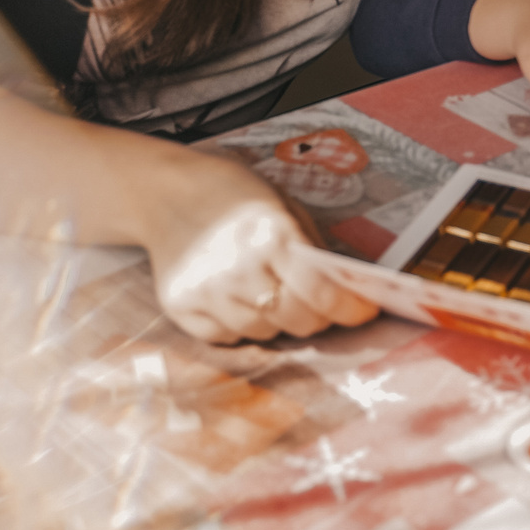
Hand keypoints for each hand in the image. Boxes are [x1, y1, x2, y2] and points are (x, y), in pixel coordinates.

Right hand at [135, 148, 379, 344]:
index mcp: (270, 235)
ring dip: (278, 320)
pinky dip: (241, 325)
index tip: (366, 312)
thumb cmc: (232, 194)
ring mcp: (206, 292)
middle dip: (318, 317)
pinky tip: (239, 298)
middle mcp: (237, 268)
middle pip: (297, 320)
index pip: (322, 292)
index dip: (350, 309)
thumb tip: (345, 288)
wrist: (164, 192)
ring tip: (271, 291)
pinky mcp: (181, 309)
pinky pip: (227, 337)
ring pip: (263, 333)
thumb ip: (311, 247)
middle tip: (322, 306)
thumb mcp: (282, 204)